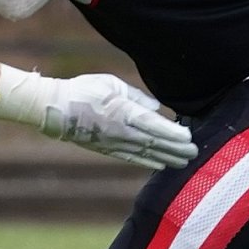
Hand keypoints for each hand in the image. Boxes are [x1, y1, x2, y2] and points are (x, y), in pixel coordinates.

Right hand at [0, 65, 196, 169]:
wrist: (54, 108)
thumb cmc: (83, 90)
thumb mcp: (111, 83)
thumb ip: (136, 96)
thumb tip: (157, 108)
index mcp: (123, 112)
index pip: (155, 126)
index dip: (173, 134)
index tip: (189, 136)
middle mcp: (121, 131)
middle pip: (155, 143)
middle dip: (176, 149)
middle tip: (195, 152)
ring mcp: (114, 143)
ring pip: (146, 153)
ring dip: (167, 158)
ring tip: (184, 162)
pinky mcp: (106, 149)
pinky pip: (132, 158)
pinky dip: (148, 162)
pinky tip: (160, 165)